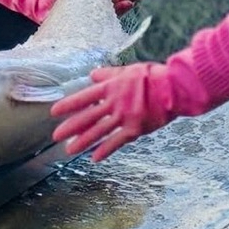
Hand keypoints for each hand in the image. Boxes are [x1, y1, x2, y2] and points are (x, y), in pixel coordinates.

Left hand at [50, 62, 197, 161]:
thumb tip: (92, 74)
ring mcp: (124, 117)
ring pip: (98, 131)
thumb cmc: (153, 76)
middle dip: (70, 127)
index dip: (68, 105)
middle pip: (88, 117)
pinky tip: (94, 158)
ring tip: (68, 150)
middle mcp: (114, 103)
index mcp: (111, 87)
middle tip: (55, 136)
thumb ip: (109, 74)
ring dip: (82, 141)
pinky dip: (105, 150)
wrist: (174, 88)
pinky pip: (116, 142)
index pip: (84, 97)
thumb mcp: (128, 70)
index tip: (54, 112)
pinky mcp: (135, 129)